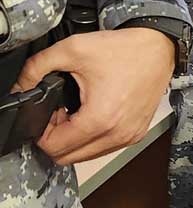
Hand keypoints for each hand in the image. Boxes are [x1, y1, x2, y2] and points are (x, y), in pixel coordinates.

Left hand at [17, 28, 174, 164]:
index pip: (55, 148)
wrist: (157, 48)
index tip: (48, 112)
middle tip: (58, 113)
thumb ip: (36, 68)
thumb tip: (20, 86)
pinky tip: (91, 116)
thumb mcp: (71, 50)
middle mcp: (117, 134)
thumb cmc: (124, 50)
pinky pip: (104, 150)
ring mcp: (129, 138)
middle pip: (68, 159)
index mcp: (100, 119)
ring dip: (73, 141)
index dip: (41, 131)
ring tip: (74, 114)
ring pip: (85, 158)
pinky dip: (91, 139)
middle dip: (55, 139)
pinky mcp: (135, 135)